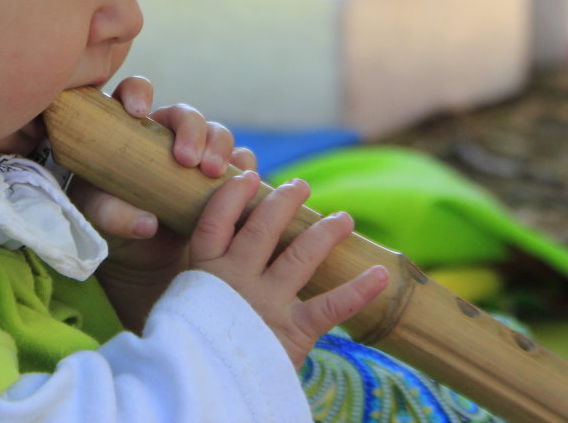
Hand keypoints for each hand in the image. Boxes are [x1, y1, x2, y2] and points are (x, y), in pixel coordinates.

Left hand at [68, 76, 255, 329]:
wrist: (142, 251)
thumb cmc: (112, 218)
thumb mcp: (101, 215)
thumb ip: (112, 214)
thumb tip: (146, 223)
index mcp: (130, 126)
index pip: (135, 91)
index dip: (138, 93)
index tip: (139, 113)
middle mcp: (166, 132)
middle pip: (185, 114)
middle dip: (191, 131)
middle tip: (187, 160)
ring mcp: (198, 151)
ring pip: (217, 134)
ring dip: (219, 148)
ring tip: (212, 173)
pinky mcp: (222, 174)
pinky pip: (241, 162)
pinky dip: (244, 169)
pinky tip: (241, 184)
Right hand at [190, 171, 389, 368]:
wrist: (206, 391)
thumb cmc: (196, 343)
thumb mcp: (188, 304)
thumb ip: (203, 275)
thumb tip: (215, 238)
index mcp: (205, 272)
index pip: (216, 221)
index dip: (233, 195)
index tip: (249, 176)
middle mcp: (236, 281)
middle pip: (261, 229)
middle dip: (284, 202)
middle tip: (301, 185)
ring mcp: (266, 304)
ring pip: (299, 256)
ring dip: (324, 232)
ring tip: (344, 217)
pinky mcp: (293, 331)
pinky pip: (331, 306)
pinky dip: (359, 290)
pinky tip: (380, 273)